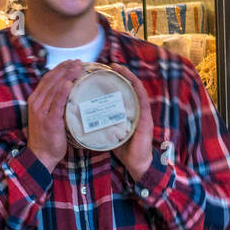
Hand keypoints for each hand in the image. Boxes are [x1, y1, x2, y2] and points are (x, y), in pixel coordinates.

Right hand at [26, 60, 81, 172]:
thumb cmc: (47, 138)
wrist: (41, 156)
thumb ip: (54, 105)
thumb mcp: (47, 117)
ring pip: (55, 88)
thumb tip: (69, 94)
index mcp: (35, 100)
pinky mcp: (50, 121)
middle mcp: (36, 103)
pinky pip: (57, 103)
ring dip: (67, 76)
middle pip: (51, 80)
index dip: (59, 68)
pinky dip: (63, 92)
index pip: (47, 79)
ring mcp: (42, 112)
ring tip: (78, 68)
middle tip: (79, 62)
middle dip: (65, 68)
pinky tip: (70, 83)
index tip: (71, 62)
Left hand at [112, 67, 154, 182]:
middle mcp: (137, 109)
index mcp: (129, 110)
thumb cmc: (124, 149)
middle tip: (111, 65)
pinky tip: (131, 82)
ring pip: (137, 89)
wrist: (136, 164)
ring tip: (118, 68)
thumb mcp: (110, 131)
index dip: (117, 78)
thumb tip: (84, 115)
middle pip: (130, 86)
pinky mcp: (145, 120)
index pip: (124, 90)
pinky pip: (142, 101)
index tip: (106, 70)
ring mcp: (143, 113)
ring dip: (129, 77)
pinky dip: (136, 90)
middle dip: (122, 73)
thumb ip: (102, 121)